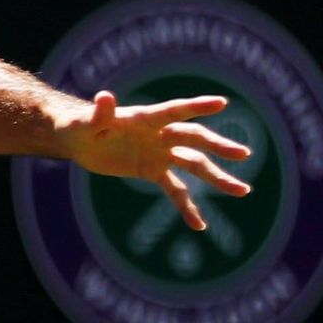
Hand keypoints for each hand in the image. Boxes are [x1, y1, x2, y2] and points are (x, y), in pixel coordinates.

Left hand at [61, 90, 250, 231]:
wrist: (79, 141)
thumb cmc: (80, 125)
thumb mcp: (85, 123)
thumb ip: (99, 114)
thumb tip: (105, 97)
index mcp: (146, 118)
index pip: (174, 111)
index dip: (196, 106)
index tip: (222, 103)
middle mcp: (159, 135)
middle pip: (194, 140)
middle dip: (218, 147)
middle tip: (243, 155)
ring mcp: (160, 153)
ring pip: (195, 165)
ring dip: (217, 177)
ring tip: (243, 191)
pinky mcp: (153, 171)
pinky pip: (175, 190)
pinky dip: (187, 206)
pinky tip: (200, 225)